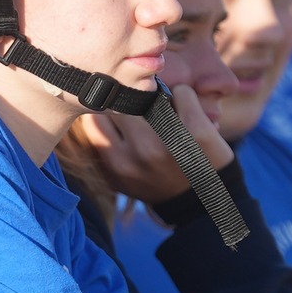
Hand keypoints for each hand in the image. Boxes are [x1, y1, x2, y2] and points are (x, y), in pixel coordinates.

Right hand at [72, 85, 233, 205]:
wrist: (204, 201)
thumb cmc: (156, 183)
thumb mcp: (121, 176)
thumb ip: (103, 146)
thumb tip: (88, 107)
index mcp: (116, 164)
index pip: (93, 117)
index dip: (103, 108)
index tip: (114, 108)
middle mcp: (139, 152)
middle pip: (120, 100)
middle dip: (128, 97)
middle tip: (140, 103)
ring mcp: (167, 141)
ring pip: (149, 92)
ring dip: (156, 94)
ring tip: (163, 108)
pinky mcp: (196, 130)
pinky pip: (182, 91)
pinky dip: (183, 96)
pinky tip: (185, 110)